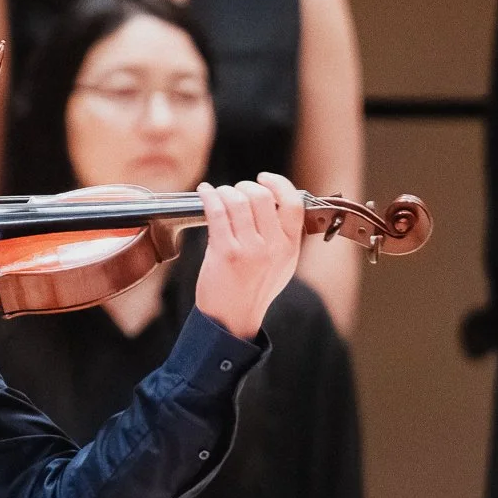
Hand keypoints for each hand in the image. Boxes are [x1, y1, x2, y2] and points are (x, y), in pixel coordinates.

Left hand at [193, 172, 304, 340]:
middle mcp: (273, 247)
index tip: (264, 178)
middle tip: (236, 191)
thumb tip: (274, 200)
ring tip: (220, 195)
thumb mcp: (282, 265)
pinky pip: (216, 212)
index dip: (278, 184)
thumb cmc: (253, 289)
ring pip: (238, 201)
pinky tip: (205, 192)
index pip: (293, 203)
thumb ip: (283, 236)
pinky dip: (209, 196)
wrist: (232, 319)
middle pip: (262, 196)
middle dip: (245, 186)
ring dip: (226, 191)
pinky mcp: (225, 253)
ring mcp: (249, 250)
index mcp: (290, 247)